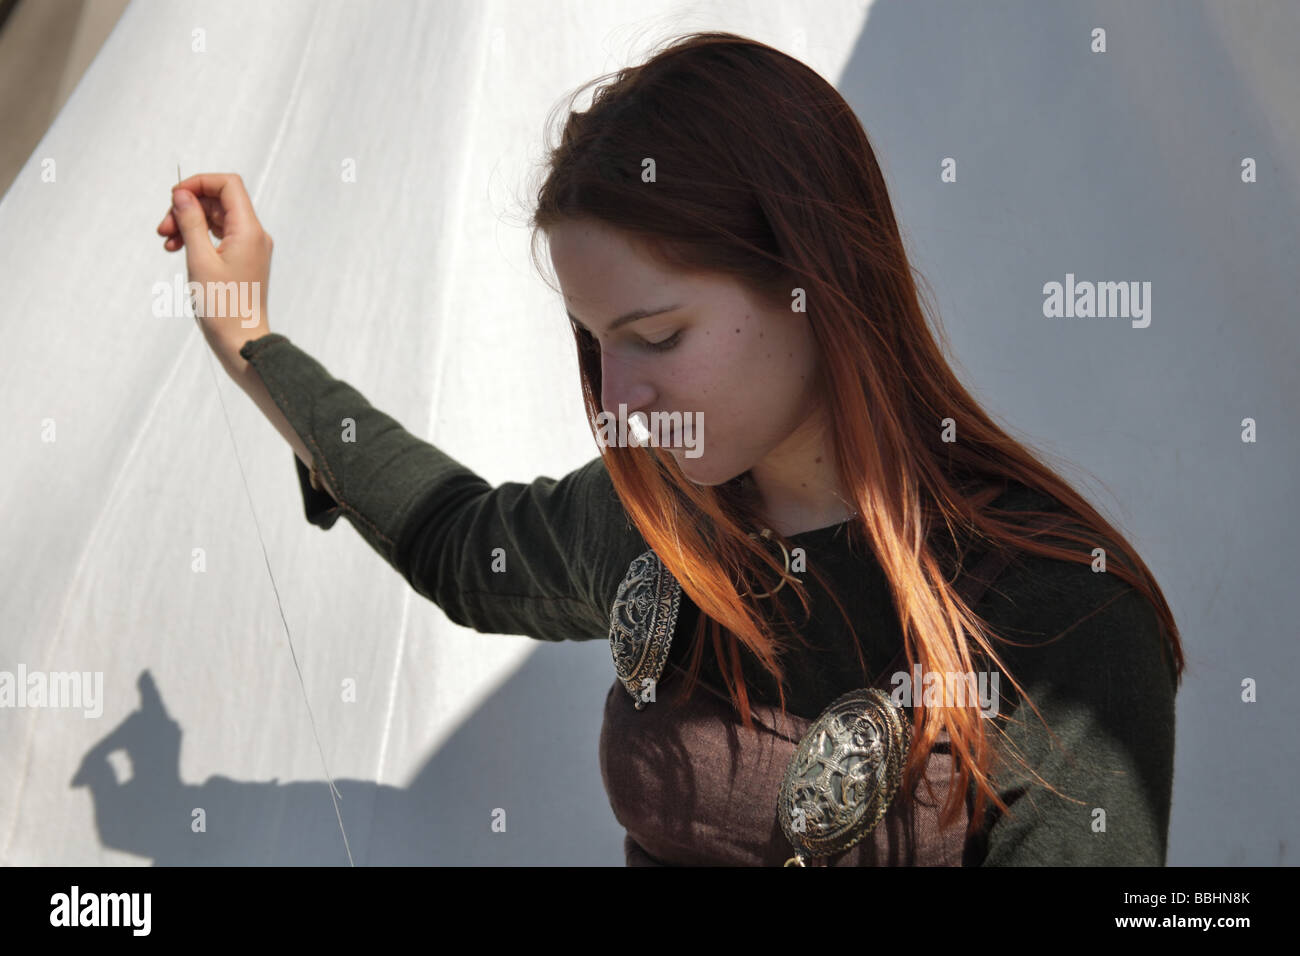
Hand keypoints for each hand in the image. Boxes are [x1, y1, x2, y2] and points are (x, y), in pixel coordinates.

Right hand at [156, 172, 272, 377]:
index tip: (175, 197)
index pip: (228, 185)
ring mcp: (250, 247)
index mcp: (249, 230)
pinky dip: (198, 238)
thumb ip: (191, 223)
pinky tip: (178, 248)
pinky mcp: (243, 260)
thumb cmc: (223, 307)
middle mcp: (254, 235)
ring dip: (188, 223)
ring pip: (216, 219)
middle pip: (218, 201)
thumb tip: (183, 195)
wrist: (242, 341)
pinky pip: (219, 237)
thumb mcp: (199, 259)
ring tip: (166, 240)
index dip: (199, 183)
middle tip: (163, 228)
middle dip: (188, 207)